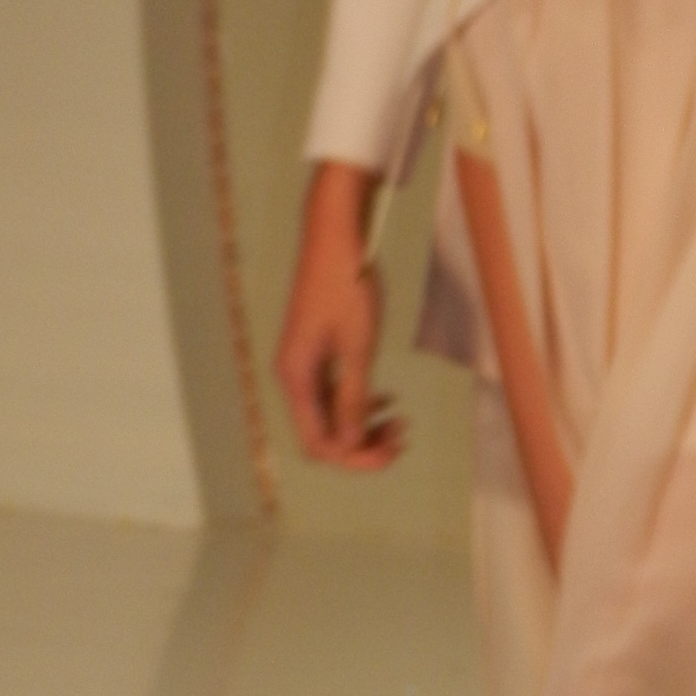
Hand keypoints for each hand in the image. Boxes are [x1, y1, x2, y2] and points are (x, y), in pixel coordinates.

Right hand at [274, 162, 405, 469]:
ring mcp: (303, 364)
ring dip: (362, 425)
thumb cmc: (346, 285)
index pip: (319, 443)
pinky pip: (332, 393)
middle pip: (322, 434)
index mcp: (297, 377)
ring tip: (399, 421)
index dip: (355, 457)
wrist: (333, 237)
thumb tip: (351, 443)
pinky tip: (385, 400)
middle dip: (362, 445)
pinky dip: (357, 402)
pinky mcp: (314, 352)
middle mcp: (294, 377)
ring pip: (329, 415)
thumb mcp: (358, 344)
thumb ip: (354, 396)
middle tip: (402, 438)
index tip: (393, 450)